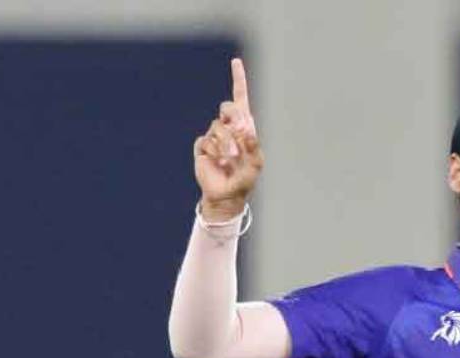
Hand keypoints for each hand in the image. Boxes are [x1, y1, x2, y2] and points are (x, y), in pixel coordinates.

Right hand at [194, 58, 263, 221]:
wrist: (227, 194)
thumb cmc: (245, 178)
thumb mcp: (256, 163)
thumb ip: (253, 145)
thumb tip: (244, 129)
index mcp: (243, 127)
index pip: (240, 99)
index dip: (239, 80)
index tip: (236, 61)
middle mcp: (228, 127)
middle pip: (227, 107)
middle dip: (234, 117)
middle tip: (241, 130)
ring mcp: (214, 135)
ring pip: (218, 127)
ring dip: (227, 143)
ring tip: (231, 158)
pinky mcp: (202, 146)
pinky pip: (207, 141)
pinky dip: (216, 153)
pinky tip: (220, 163)